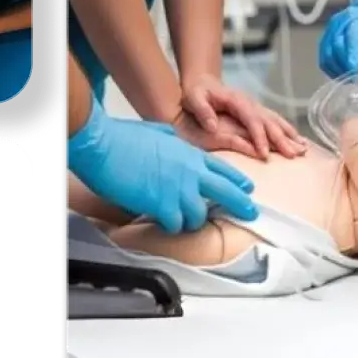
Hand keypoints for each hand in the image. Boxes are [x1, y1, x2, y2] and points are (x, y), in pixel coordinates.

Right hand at [67, 98, 258, 233]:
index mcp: (191, 154)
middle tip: (252, 214)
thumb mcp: (158, 132)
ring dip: (192, 220)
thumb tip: (174, 137)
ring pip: (199, 216)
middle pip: (227, 192)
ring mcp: (179, 190)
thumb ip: (173, 138)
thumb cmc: (125, 137)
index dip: (238, 181)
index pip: (223, 170)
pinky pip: (176, 225)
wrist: (106, 146)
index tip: (248, 189)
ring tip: (182, 219)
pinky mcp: (163, 206)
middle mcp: (191, 172)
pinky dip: (171, 226)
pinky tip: (163, 221)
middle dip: (242, 205)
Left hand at [178, 75, 307, 160]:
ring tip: (304, 149)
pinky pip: (275, 122)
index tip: (265, 154)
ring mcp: (255, 107)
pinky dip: (288, 131)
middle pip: (269, 122)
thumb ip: (203, 111)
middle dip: (282, 139)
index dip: (259, 137)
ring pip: (276, 122)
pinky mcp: (256, 112)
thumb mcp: (193, 98)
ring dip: (290, 135)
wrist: (201, 83)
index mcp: (237, 101)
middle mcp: (250, 104)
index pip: (252, 120)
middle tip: (294, 155)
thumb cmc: (196, 92)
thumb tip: (214, 127)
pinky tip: (298, 140)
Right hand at [318, 0, 357, 77]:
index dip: (354, 57)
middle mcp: (336, 24)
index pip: (351, 38)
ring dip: (341, 72)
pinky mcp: (324, 44)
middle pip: (336, 49)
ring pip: (328, 58)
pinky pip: (325, 62)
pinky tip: (347, 76)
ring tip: (355, 80)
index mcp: (354, 17)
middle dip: (348, 68)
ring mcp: (327, 33)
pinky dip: (335, 72)